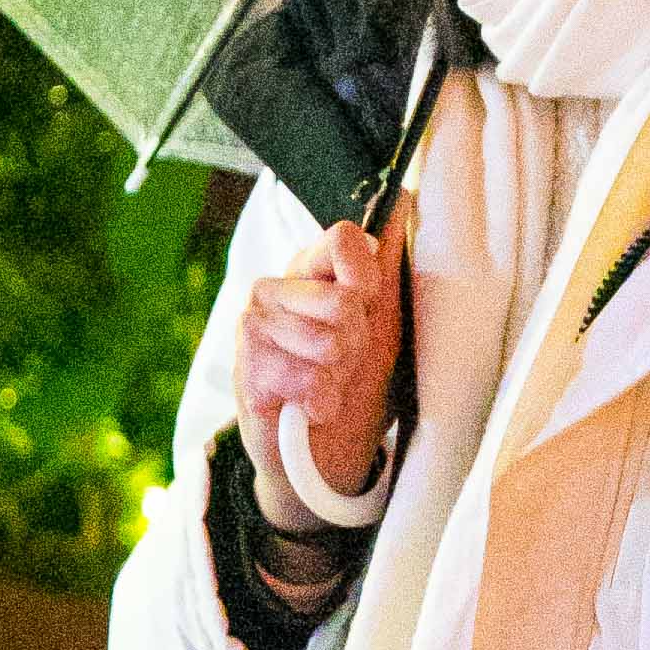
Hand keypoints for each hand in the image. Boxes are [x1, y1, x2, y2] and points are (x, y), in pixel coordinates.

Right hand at [233, 213, 402, 526]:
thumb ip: (386, 264)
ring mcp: (253, 327)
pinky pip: (306, 377)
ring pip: (328, 341)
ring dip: (340, 376)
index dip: (367, 278)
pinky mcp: (245, 370)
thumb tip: (403, 195)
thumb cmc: (353, 382)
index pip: (343, 238)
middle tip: (343, 362)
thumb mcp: (381, 321)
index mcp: (309, 270)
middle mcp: (274, 288)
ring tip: (326, 384)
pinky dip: (321, 401)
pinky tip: (309, 407)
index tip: (367, 307)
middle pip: (343, 300)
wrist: (324, 454)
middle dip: (358, 343)